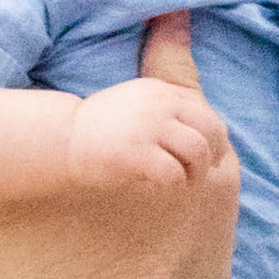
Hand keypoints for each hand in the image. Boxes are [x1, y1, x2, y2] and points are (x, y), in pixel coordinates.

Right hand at [65, 63, 232, 196]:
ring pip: (198, 150)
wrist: (64, 138)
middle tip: (205, 171)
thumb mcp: (137, 103)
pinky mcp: (136, 153)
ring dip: (197, 172)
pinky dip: (176, 184)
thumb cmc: (102, 128)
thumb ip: (166, 109)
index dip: (214, 135)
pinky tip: (164, 188)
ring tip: (185, 182)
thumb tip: (202, 131)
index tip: (212, 154)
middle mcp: (159, 104)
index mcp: (161, 90)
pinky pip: (174, 173)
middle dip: (214, 153)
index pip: (204, 111)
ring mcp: (149, 127)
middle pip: (210, 128)